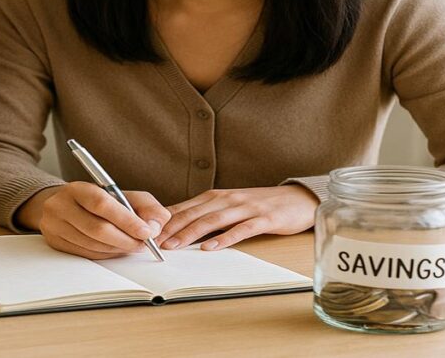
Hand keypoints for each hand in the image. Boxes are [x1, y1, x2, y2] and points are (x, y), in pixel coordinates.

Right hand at [16, 182, 170, 259]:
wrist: (60, 204)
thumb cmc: (96, 200)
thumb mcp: (121, 194)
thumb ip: (144, 205)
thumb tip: (155, 226)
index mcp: (77, 189)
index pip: (102, 204)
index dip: (126, 220)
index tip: (147, 232)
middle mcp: (61, 206)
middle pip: (97, 229)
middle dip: (126, 240)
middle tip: (144, 245)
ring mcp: (55, 226)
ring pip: (93, 245)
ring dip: (118, 249)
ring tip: (132, 246)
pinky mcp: (55, 243)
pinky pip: (87, 255)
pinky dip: (107, 255)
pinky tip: (115, 249)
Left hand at [157, 186, 316, 250]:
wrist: (297, 198)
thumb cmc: (260, 205)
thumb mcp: (230, 206)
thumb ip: (208, 214)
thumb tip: (179, 226)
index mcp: (216, 196)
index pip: (185, 207)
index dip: (165, 219)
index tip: (147, 231)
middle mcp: (227, 199)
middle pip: (194, 213)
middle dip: (171, 228)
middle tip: (153, 241)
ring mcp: (245, 208)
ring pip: (212, 220)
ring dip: (190, 234)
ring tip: (174, 246)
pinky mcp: (263, 218)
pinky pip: (240, 229)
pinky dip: (223, 238)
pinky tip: (210, 248)